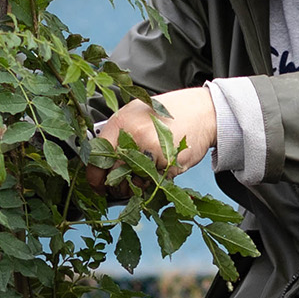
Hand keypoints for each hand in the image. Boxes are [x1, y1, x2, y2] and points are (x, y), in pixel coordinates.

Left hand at [92, 87, 216, 177]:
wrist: (204, 112)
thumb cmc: (171, 112)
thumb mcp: (137, 112)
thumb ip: (119, 133)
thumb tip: (101, 157)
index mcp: (122, 123)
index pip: (97, 156)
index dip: (94, 175)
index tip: (96, 183)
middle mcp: (134, 138)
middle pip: (113, 175)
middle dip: (115, 185)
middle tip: (119, 186)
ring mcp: (152, 153)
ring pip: (134, 183)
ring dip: (136, 186)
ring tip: (145, 172)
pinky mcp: (169, 166)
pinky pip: (155, 183)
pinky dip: (156, 181)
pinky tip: (163, 166)